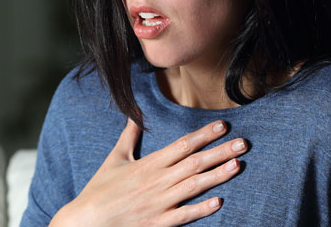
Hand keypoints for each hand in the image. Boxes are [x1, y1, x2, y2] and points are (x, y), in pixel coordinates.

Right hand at [49, 119, 247, 225]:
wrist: (86, 221)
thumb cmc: (99, 190)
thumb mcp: (114, 159)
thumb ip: (129, 136)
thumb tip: (136, 115)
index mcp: (149, 164)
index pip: (182, 145)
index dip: (204, 135)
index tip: (223, 126)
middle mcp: (157, 181)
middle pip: (195, 163)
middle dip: (221, 152)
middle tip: (244, 143)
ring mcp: (159, 203)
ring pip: (194, 186)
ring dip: (218, 175)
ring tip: (238, 165)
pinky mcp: (158, 223)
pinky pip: (184, 215)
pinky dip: (201, 209)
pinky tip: (218, 201)